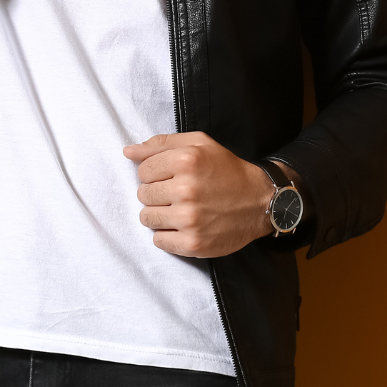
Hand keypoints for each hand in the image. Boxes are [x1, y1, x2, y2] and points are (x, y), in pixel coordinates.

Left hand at [124, 131, 278, 257]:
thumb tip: (128, 151)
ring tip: (179, 209)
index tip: (170, 176)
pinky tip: (183, 225)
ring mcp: (189, 218)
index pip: (143, 170)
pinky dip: (166, 234)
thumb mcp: (199, 145)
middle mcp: (186, 189)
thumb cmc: (226, 170)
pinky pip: (158, 241)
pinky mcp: (193, 242)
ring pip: (146, 218)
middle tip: (177, 193)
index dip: (154, 173)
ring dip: (159, 214)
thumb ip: (161, 144)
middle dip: (157, 192)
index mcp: (186, 160)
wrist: (259, 201)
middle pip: (143, 194)